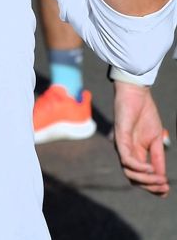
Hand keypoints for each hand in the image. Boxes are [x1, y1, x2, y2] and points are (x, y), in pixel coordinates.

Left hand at [113, 81, 168, 195]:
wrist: (136, 95)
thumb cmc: (145, 115)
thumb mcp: (156, 140)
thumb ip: (157, 158)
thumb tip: (162, 177)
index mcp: (136, 154)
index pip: (140, 177)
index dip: (152, 187)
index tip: (166, 191)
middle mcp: (126, 153)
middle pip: (133, 178)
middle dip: (150, 187)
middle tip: (164, 187)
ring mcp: (121, 147)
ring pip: (129, 172)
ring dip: (146, 179)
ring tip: (160, 180)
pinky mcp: (119, 138)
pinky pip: (126, 159)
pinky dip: (138, 167)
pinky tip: (150, 168)